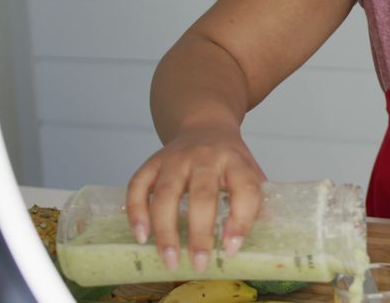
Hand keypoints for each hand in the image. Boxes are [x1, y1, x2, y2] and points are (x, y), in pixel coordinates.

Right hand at [125, 125, 265, 272]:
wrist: (205, 127)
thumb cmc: (229, 160)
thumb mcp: (250, 172)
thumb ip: (253, 202)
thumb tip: (251, 243)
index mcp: (236, 161)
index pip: (244, 189)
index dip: (240, 221)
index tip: (231, 249)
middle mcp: (205, 157)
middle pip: (202, 195)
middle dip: (199, 233)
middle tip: (199, 263)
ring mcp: (175, 158)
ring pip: (166, 193)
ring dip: (166, 230)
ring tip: (169, 258)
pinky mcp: (152, 162)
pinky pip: (138, 186)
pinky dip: (136, 212)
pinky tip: (142, 236)